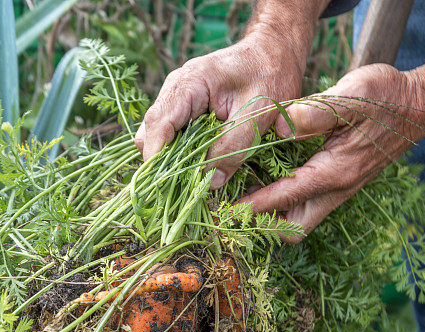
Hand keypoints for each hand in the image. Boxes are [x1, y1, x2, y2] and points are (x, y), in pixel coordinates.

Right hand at [135, 32, 304, 188]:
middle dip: (163, 163)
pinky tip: (200, 165)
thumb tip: (209, 182)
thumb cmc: (270, 75)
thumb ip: (233, 149)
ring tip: (194, 178)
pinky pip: (173, 136)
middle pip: (150, 134)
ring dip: (173, 160)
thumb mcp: (257, 115)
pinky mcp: (186, 109)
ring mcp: (178, 99)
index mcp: (189, 84)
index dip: (157, 160)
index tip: (166, 187)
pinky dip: (182, 154)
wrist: (275, 51)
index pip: (157, 126)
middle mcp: (176, 89)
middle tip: (185, 187)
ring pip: (158, 138)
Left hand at [241, 50, 424, 240]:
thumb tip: (281, 127)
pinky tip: (262, 186)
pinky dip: (281, 205)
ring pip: (298, 221)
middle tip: (231, 213)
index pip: (286, 197)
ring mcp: (337, 192)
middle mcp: (335, 190)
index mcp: (335, 172)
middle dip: (262, 227)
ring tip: (238, 202)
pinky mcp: (336, 187)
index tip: (225, 213)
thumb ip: (318, 112)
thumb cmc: (385, 98)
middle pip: (293, 229)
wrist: (415, 108)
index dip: (253, 207)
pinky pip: (304, 207)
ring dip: (271, 218)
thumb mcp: (353, 94)